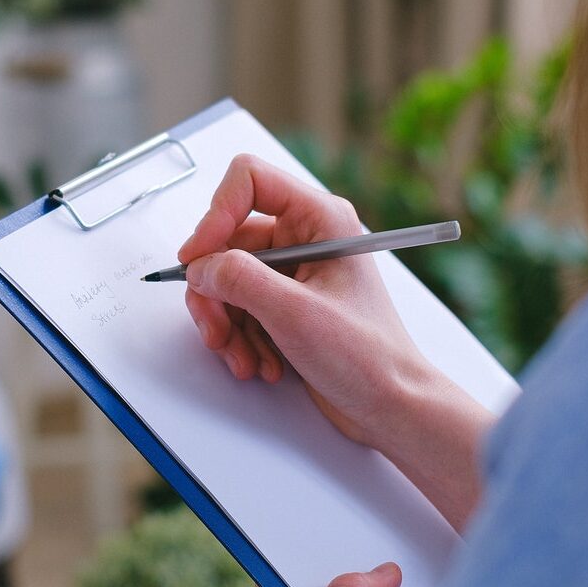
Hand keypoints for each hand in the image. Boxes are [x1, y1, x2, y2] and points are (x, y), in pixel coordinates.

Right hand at [179, 153, 430, 448]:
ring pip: (226, 279)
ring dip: (226, 324)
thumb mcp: (294, 313)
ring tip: (245, 358)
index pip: (249, 180)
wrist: (390, 406)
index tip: (197, 258)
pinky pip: (238, 306)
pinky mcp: (285, 302)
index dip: (215, 214)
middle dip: (216, 291)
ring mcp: (294, 271)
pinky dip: (239, 338)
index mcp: (320, 218)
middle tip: (216, 331)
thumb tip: (200, 266)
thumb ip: (239, 280)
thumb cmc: (367, 356)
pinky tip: (259, 363)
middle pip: (227, 240)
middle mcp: (305, 237)